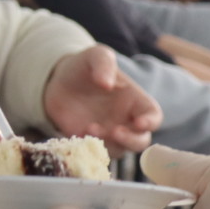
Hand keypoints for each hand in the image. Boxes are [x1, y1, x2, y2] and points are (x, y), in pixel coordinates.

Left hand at [43, 46, 162, 153]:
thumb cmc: (83, 67)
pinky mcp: (89, 141)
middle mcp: (125, 120)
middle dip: (131, 140)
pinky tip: (80, 133)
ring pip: (119, 150)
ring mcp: (108, 133)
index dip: (151, 122)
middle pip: (141, 141)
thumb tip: (107, 83)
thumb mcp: (95, 56)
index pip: (153, 116)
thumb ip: (103, 63)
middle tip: (115, 131)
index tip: (140, 123)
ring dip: (108, 144)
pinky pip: (96, 153)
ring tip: (90, 127)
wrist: (56, 81)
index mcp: (134, 100)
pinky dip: (91, 148)